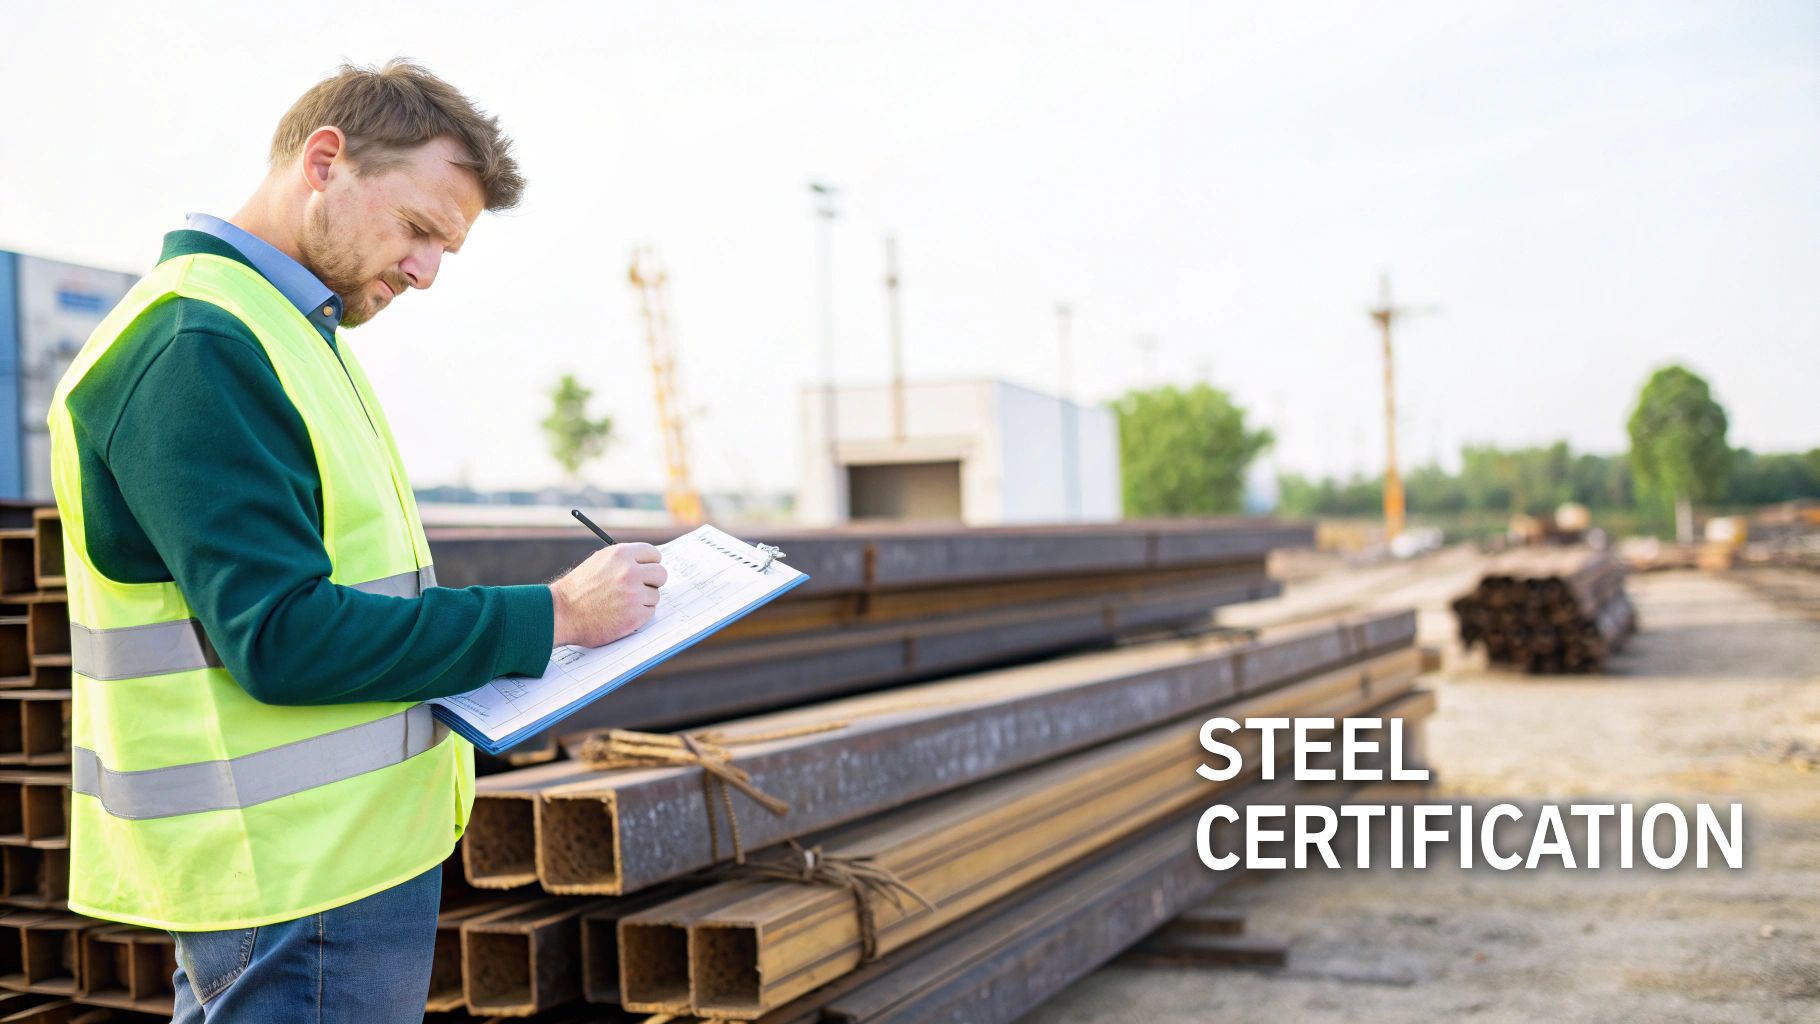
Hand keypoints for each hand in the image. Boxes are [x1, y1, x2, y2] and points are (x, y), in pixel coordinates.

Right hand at [549, 543, 666, 647]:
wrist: (562, 613)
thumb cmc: (578, 589)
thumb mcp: (599, 562)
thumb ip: (623, 560)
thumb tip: (647, 563)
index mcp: (621, 554)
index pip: (654, 554)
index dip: (650, 564)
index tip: (647, 570)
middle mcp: (630, 571)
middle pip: (661, 574)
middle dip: (653, 582)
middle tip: (642, 588)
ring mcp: (634, 594)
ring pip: (655, 595)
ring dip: (643, 600)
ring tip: (622, 603)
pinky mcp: (635, 615)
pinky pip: (650, 612)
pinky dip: (639, 615)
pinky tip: (622, 614)